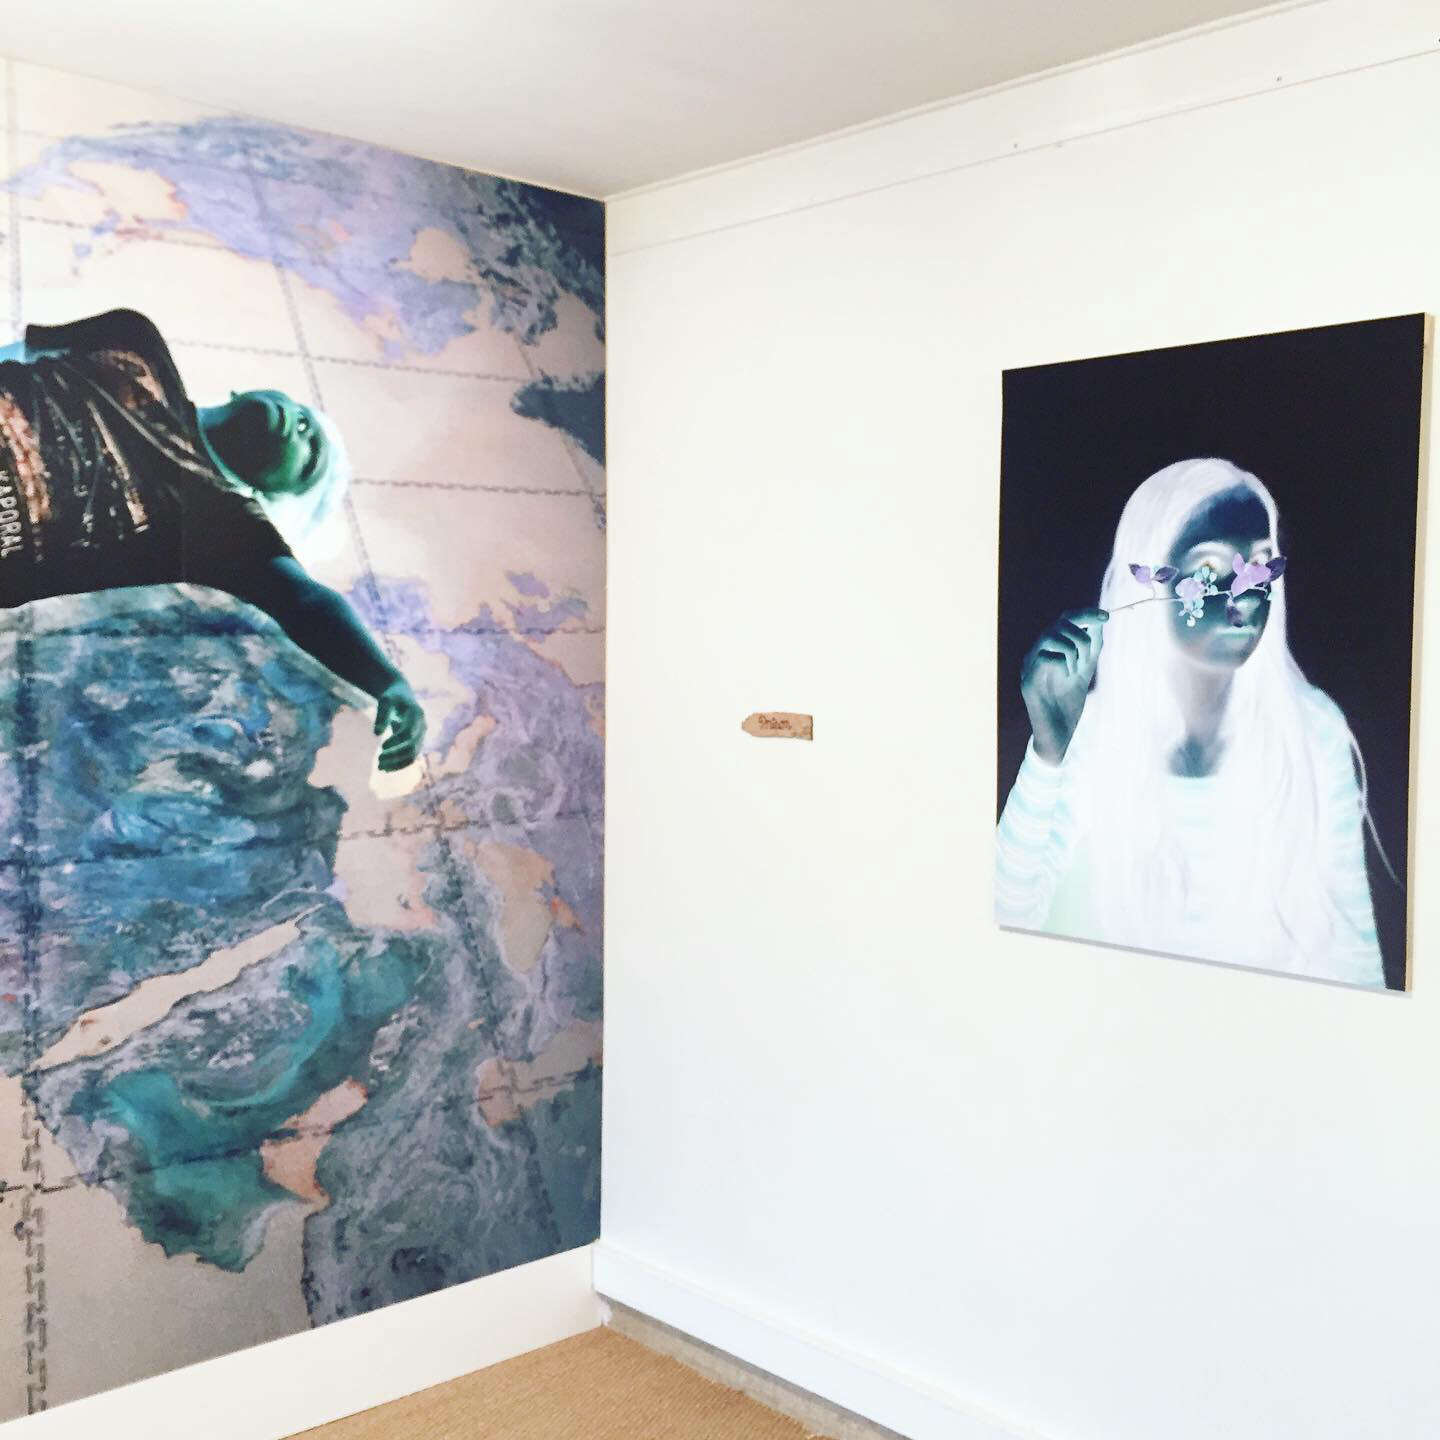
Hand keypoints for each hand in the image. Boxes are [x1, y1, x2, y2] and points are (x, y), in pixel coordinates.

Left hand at [374, 678, 425, 771]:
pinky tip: (386, 768)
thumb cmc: (392, 697)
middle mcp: (422, 727)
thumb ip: (382, 715)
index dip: (396, 741)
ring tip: (380, 767)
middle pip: (412, 747)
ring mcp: (421, 736)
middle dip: (395, 755)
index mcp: (417, 714)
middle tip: (378, 761)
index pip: (408, 733)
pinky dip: (399, 764)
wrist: (403, 695)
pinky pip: (411, 757)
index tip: (382, 747)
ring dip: (397, 763)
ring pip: (413, 755)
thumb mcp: (385, 700)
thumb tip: (376, 733)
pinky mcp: (417, 742)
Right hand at [1020, 607, 1106, 764]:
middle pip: (1058, 623)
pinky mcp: (1027, 680)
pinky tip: (1067, 679)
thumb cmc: (1069, 702)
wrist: (1059, 732)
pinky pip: (1047, 658)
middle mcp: (1036, 652)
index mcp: (1049, 648)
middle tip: (1089, 659)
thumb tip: (1098, 620)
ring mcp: (1029, 665)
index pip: (1064, 618)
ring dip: (1073, 650)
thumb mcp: (1086, 669)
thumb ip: (1091, 645)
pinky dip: (1064, 664)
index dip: (1085, 613)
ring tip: (1077, 671)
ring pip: (1051, 636)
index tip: (1106, 617)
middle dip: (1082, 636)